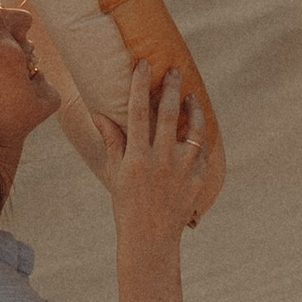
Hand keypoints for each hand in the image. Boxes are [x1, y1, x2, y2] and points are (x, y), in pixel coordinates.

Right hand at [97, 58, 210, 244]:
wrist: (150, 238)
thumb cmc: (127, 203)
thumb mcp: (115, 172)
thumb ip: (112, 141)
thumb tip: (99, 113)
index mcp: (137, 157)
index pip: (138, 111)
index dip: (140, 84)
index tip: (143, 64)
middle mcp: (161, 160)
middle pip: (168, 113)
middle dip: (170, 87)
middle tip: (173, 70)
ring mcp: (182, 170)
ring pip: (192, 129)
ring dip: (192, 109)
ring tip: (189, 96)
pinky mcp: (198, 179)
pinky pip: (202, 150)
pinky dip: (200, 136)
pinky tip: (196, 126)